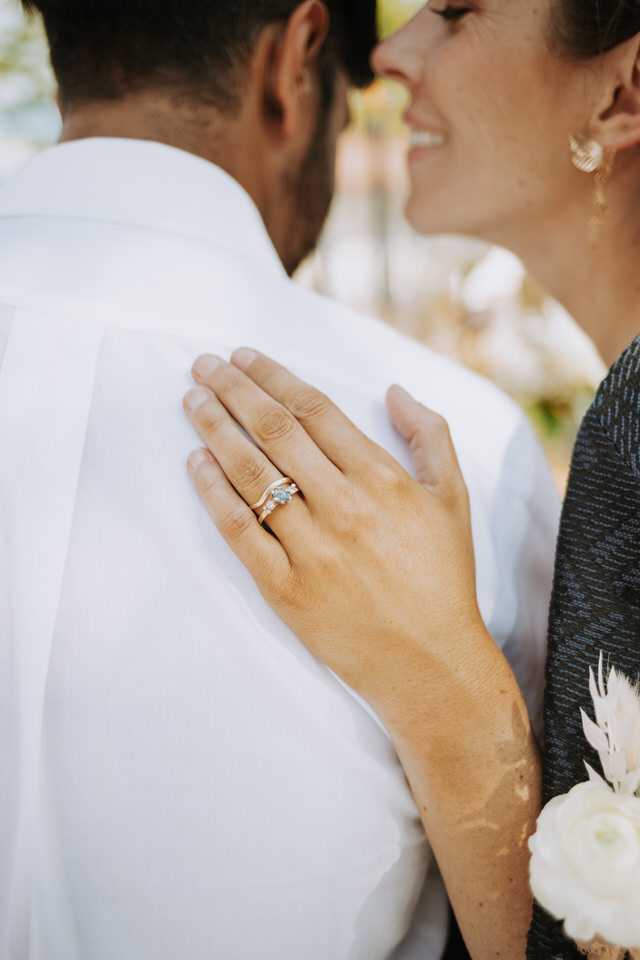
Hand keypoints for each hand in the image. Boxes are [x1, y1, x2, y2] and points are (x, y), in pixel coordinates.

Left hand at [183, 348, 484, 709]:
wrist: (429, 662)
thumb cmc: (443, 578)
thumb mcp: (452, 499)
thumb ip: (430, 436)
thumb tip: (394, 391)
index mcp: (382, 480)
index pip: (313, 410)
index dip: (273, 376)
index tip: (244, 357)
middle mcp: (343, 507)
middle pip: (274, 431)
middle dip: (233, 390)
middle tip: (204, 365)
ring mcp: (311, 548)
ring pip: (251, 473)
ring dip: (215, 429)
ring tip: (192, 402)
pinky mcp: (285, 587)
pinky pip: (239, 530)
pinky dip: (213, 492)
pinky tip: (195, 462)